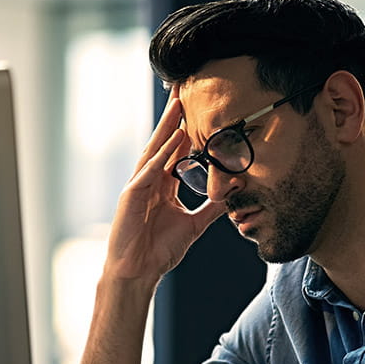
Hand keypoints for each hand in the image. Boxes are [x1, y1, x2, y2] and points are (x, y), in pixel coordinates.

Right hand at [104, 87, 225, 283]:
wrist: (138, 272)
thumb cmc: (159, 250)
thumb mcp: (194, 225)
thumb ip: (211, 208)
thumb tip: (232, 194)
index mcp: (162, 186)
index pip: (175, 151)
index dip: (186, 130)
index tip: (198, 109)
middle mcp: (149, 181)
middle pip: (164, 143)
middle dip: (174, 118)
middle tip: (184, 91)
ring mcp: (138, 186)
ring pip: (155, 150)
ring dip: (167, 127)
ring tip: (179, 104)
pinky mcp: (131, 196)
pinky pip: (149, 170)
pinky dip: (162, 154)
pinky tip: (173, 138)